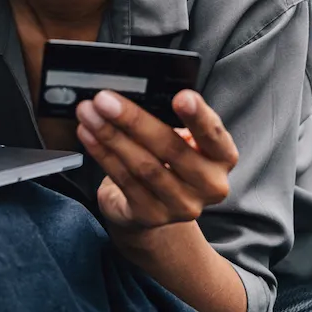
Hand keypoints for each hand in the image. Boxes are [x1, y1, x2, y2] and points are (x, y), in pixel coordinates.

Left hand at [76, 89, 237, 231]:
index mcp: (222, 157)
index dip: (198, 116)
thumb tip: (135, 95)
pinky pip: (124, 181)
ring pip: (143, 166)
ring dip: (111, 136)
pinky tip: (89, 136)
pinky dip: (103, 154)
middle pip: (171, 149)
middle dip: (134, 120)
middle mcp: (209, 184)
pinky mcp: (152, 216)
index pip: (214, 135)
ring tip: (90, 114)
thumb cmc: (170, 159)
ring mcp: (182, 205)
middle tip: (105, 100)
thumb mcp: (182, 137)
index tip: (182, 97)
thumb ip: (170, 119)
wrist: (157, 204)